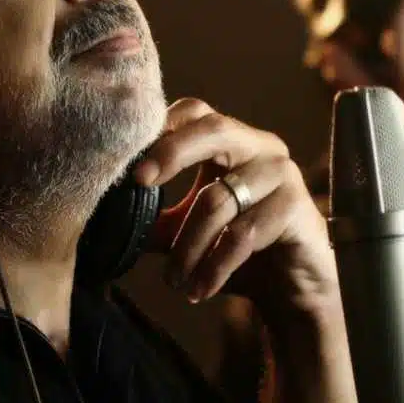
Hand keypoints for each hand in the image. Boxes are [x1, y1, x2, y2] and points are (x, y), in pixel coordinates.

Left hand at [135, 99, 338, 318]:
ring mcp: (282, 173)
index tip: (132, 169)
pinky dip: (215, 266)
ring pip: (218, 198)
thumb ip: (155, 216)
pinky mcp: (297, 206)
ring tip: (174, 281)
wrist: (291, 290)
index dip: (161, 131)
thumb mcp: (188, 230)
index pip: (195, 113)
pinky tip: (200, 289)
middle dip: (171, 153)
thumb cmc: (238, 251)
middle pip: (214, 128)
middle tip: (140, 184)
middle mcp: (260, 147)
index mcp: (232, 142)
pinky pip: (243, 233)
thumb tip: (107, 215)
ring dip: (188, 247)